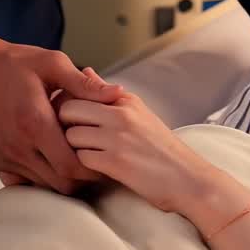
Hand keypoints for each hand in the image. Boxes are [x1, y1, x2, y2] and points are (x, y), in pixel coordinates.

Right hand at [0, 30, 124, 193]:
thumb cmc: (14, 62)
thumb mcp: (52, 63)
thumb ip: (84, 84)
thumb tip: (117, 93)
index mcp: (35, 123)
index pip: (71, 166)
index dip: (93, 169)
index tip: (105, 157)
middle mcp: (18, 147)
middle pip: (59, 183)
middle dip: (81, 178)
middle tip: (95, 161)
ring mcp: (4, 156)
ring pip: (42, 185)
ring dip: (61, 176)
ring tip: (75, 156)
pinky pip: (23, 181)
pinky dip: (40, 176)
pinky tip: (49, 157)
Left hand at [59, 92, 222, 217]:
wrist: (187, 178)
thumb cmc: (160, 147)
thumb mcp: (137, 112)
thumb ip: (107, 94)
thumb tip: (86, 71)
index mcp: (125, 99)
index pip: (79, 89)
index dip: (68, 105)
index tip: (69, 119)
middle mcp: (120, 113)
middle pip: (68, 109)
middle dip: (63, 125)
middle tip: (69, 139)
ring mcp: (117, 137)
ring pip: (71, 135)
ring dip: (72, 148)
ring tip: (84, 156)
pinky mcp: (115, 162)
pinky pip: (81, 159)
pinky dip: (83, 166)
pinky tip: (93, 169)